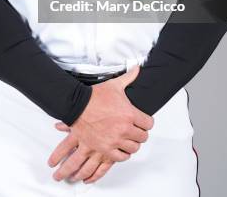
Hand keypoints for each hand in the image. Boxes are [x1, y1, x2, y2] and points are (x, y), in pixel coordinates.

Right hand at [48, 66, 153, 182]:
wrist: (77, 106)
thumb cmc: (95, 96)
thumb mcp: (114, 84)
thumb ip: (129, 77)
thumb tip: (137, 67)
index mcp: (130, 114)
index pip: (149, 124)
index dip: (146, 122)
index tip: (142, 121)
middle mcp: (124, 129)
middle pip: (142, 137)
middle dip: (140, 133)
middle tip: (134, 129)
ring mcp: (114, 141)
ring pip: (133, 148)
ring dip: (131, 143)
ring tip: (127, 138)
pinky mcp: (104, 149)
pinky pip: (121, 157)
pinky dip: (122, 153)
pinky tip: (120, 147)